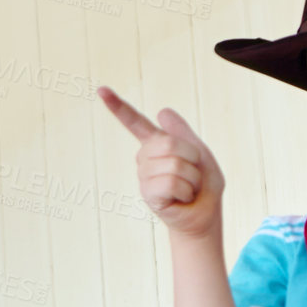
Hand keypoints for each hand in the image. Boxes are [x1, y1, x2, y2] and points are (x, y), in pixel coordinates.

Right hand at [98, 84, 224, 238]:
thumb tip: (162, 111)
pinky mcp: (148, 194)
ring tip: (188, 189)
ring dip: (192, 179)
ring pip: (175, 165)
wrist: (206, 216)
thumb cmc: (204, 186)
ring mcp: (144, 176)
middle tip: (194, 175)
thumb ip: (183, 133)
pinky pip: (171, 183)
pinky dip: (186, 192)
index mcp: (156, 144)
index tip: (100, 90)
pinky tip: (182, 198)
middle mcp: (144, 157)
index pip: (135, 122)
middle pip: (170, 144)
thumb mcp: (201, 155)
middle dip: (193, 160)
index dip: (118, 106)